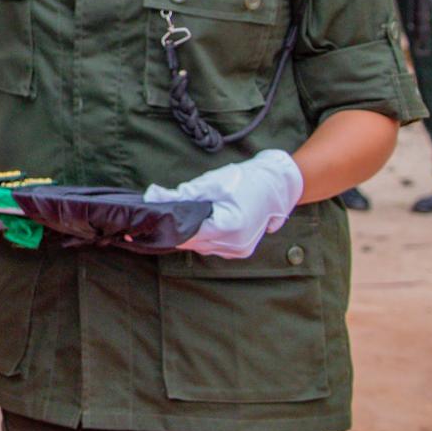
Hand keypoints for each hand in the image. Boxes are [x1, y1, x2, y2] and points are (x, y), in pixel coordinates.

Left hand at [147, 149, 303, 259]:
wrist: (279, 184)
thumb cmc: (246, 179)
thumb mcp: (211, 183)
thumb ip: (181, 194)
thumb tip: (153, 197)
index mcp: (228, 227)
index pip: (185, 234)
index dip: (167, 225)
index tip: (151, 219)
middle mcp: (234, 244)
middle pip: (191, 241)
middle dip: (177, 228)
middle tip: (164, 214)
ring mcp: (239, 250)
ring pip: (200, 246)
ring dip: (190, 233)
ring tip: (186, 215)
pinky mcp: (240, 250)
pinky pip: (212, 246)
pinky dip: (203, 236)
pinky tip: (202, 222)